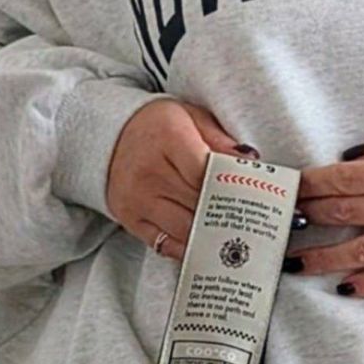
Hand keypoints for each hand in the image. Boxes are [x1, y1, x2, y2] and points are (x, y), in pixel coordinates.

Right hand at [107, 98, 256, 259]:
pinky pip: (166, 244)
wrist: (110, 136)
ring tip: (234, 235)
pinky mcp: (130, 218)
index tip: (251, 195)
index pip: (207, 173)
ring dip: (211, 234)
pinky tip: (206, 244)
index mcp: (168, 136)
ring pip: (186, 229)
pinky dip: (190, 247)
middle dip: (228, 213)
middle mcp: (149, 170)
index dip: (231, 187)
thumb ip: (221, 139)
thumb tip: (250, 163)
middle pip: (200, 203)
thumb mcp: (191, 117)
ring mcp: (137, 198)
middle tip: (253, 222)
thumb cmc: (158, 127)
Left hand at [293, 113, 363, 296]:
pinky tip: (344, 286)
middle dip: (309, 213)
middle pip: (346, 212)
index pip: (346, 178)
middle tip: (281, 218)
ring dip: (323, 257)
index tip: (289, 186)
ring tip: (294, 262)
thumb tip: (353, 157)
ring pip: (362, 251)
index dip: (312, 183)